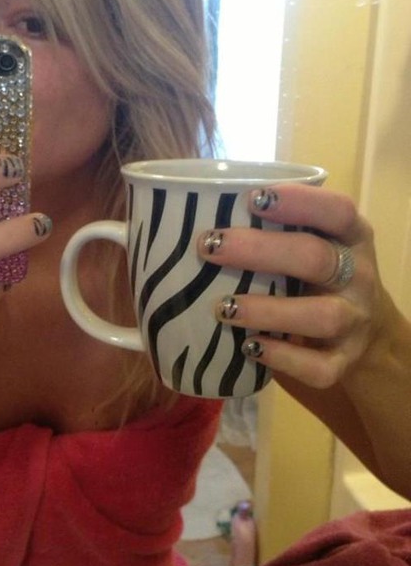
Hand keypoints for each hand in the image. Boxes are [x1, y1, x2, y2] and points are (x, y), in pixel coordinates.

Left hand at [196, 184, 385, 388]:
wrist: (368, 336)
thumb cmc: (320, 278)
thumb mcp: (315, 246)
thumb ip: (278, 231)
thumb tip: (198, 216)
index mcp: (351, 237)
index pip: (336, 211)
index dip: (299, 202)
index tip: (253, 198)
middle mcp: (358, 277)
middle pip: (316, 259)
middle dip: (260, 250)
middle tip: (210, 246)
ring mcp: (354, 322)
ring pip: (320, 316)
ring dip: (267, 310)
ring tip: (223, 307)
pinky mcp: (343, 363)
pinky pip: (316, 367)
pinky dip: (282, 358)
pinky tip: (250, 347)